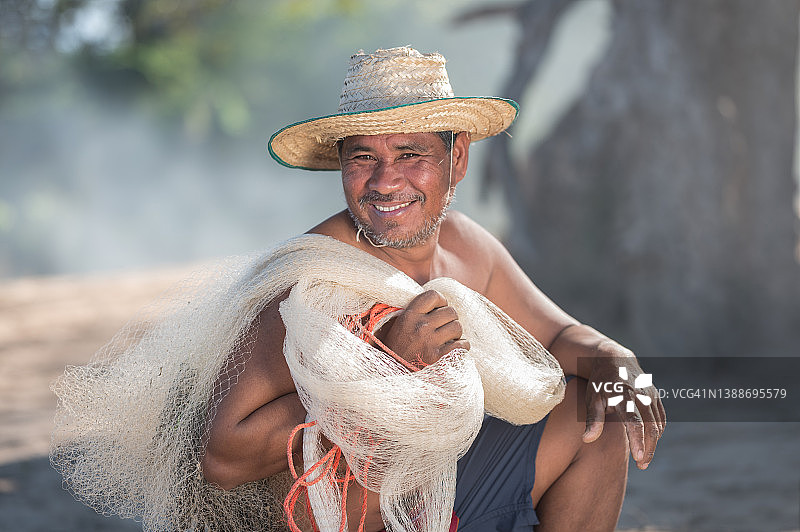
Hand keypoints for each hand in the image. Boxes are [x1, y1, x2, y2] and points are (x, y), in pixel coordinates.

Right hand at [377, 290, 469, 366]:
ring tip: (448, 339)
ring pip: (458, 327)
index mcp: (409, 316)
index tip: (439, 310)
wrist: (393, 373)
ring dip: (456, 333)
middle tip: (445, 328)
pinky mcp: (439, 357)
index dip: (441, 301)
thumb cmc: (397, 348)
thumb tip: (437, 304)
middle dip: (450, 319)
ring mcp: (430, 342)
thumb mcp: (398, 325)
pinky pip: (463, 344)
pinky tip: (453, 349)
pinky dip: (462, 346)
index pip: (433, 296)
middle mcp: (420, 326)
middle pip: (450, 311)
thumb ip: (414, 313)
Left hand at [583, 353, 665, 469]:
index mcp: (623, 395)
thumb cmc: (599, 383)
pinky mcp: (656, 396)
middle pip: (650, 426)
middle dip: (648, 447)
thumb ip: (593, 419)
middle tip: (642, 465)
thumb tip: (587, 439)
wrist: (614, 360)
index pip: (634, 421)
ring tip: (644, 460)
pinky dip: (658, 432)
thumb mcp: (592, 398)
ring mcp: (650, 395)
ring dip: (653, 443)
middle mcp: (640, 395)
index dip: (638, 440)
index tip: (639, 457)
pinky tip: (649, 444)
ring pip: (658, 424)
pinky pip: (661, 418)